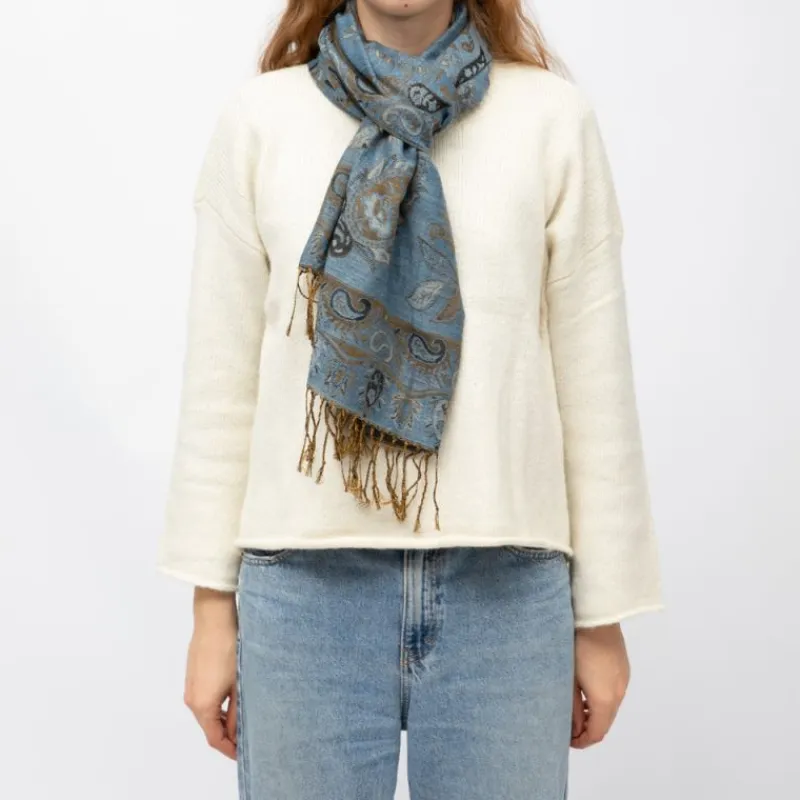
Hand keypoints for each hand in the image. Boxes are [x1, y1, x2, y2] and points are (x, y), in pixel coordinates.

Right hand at [183, 588, 238, 759]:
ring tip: (243, 719)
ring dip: (222, 719)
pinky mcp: (192, 675)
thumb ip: (237, 712)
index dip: (230, 749)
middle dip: (227, 735)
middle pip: (209, 727)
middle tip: (248, 737)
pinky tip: (233, 700)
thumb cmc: (229, 648)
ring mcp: (190, 686)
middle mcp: (191, 699)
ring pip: (206, 713)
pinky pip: (203, 699)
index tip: (244, 752)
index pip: (214, 738)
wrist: (214, 619)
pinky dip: (216, 706)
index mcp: (202, 705)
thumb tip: (237, 732)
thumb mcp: (239, 684)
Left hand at [571, 623, 629, 748]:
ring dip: (597, 713)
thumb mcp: (568, 679)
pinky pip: (615, 692)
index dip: (582, 741)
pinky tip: (589, 691)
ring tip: (577, 708)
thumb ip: (572, 707)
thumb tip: (574, 728)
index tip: (568, 739)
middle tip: (570, 726)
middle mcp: (619, 692)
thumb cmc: (575, 646)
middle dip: (589, 728)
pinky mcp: (624, 668)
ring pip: (612, 707)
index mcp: (604, 698)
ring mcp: (624, 679)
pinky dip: (603, 700)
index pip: (597, 732)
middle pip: (606, 721)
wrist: (595, 616)